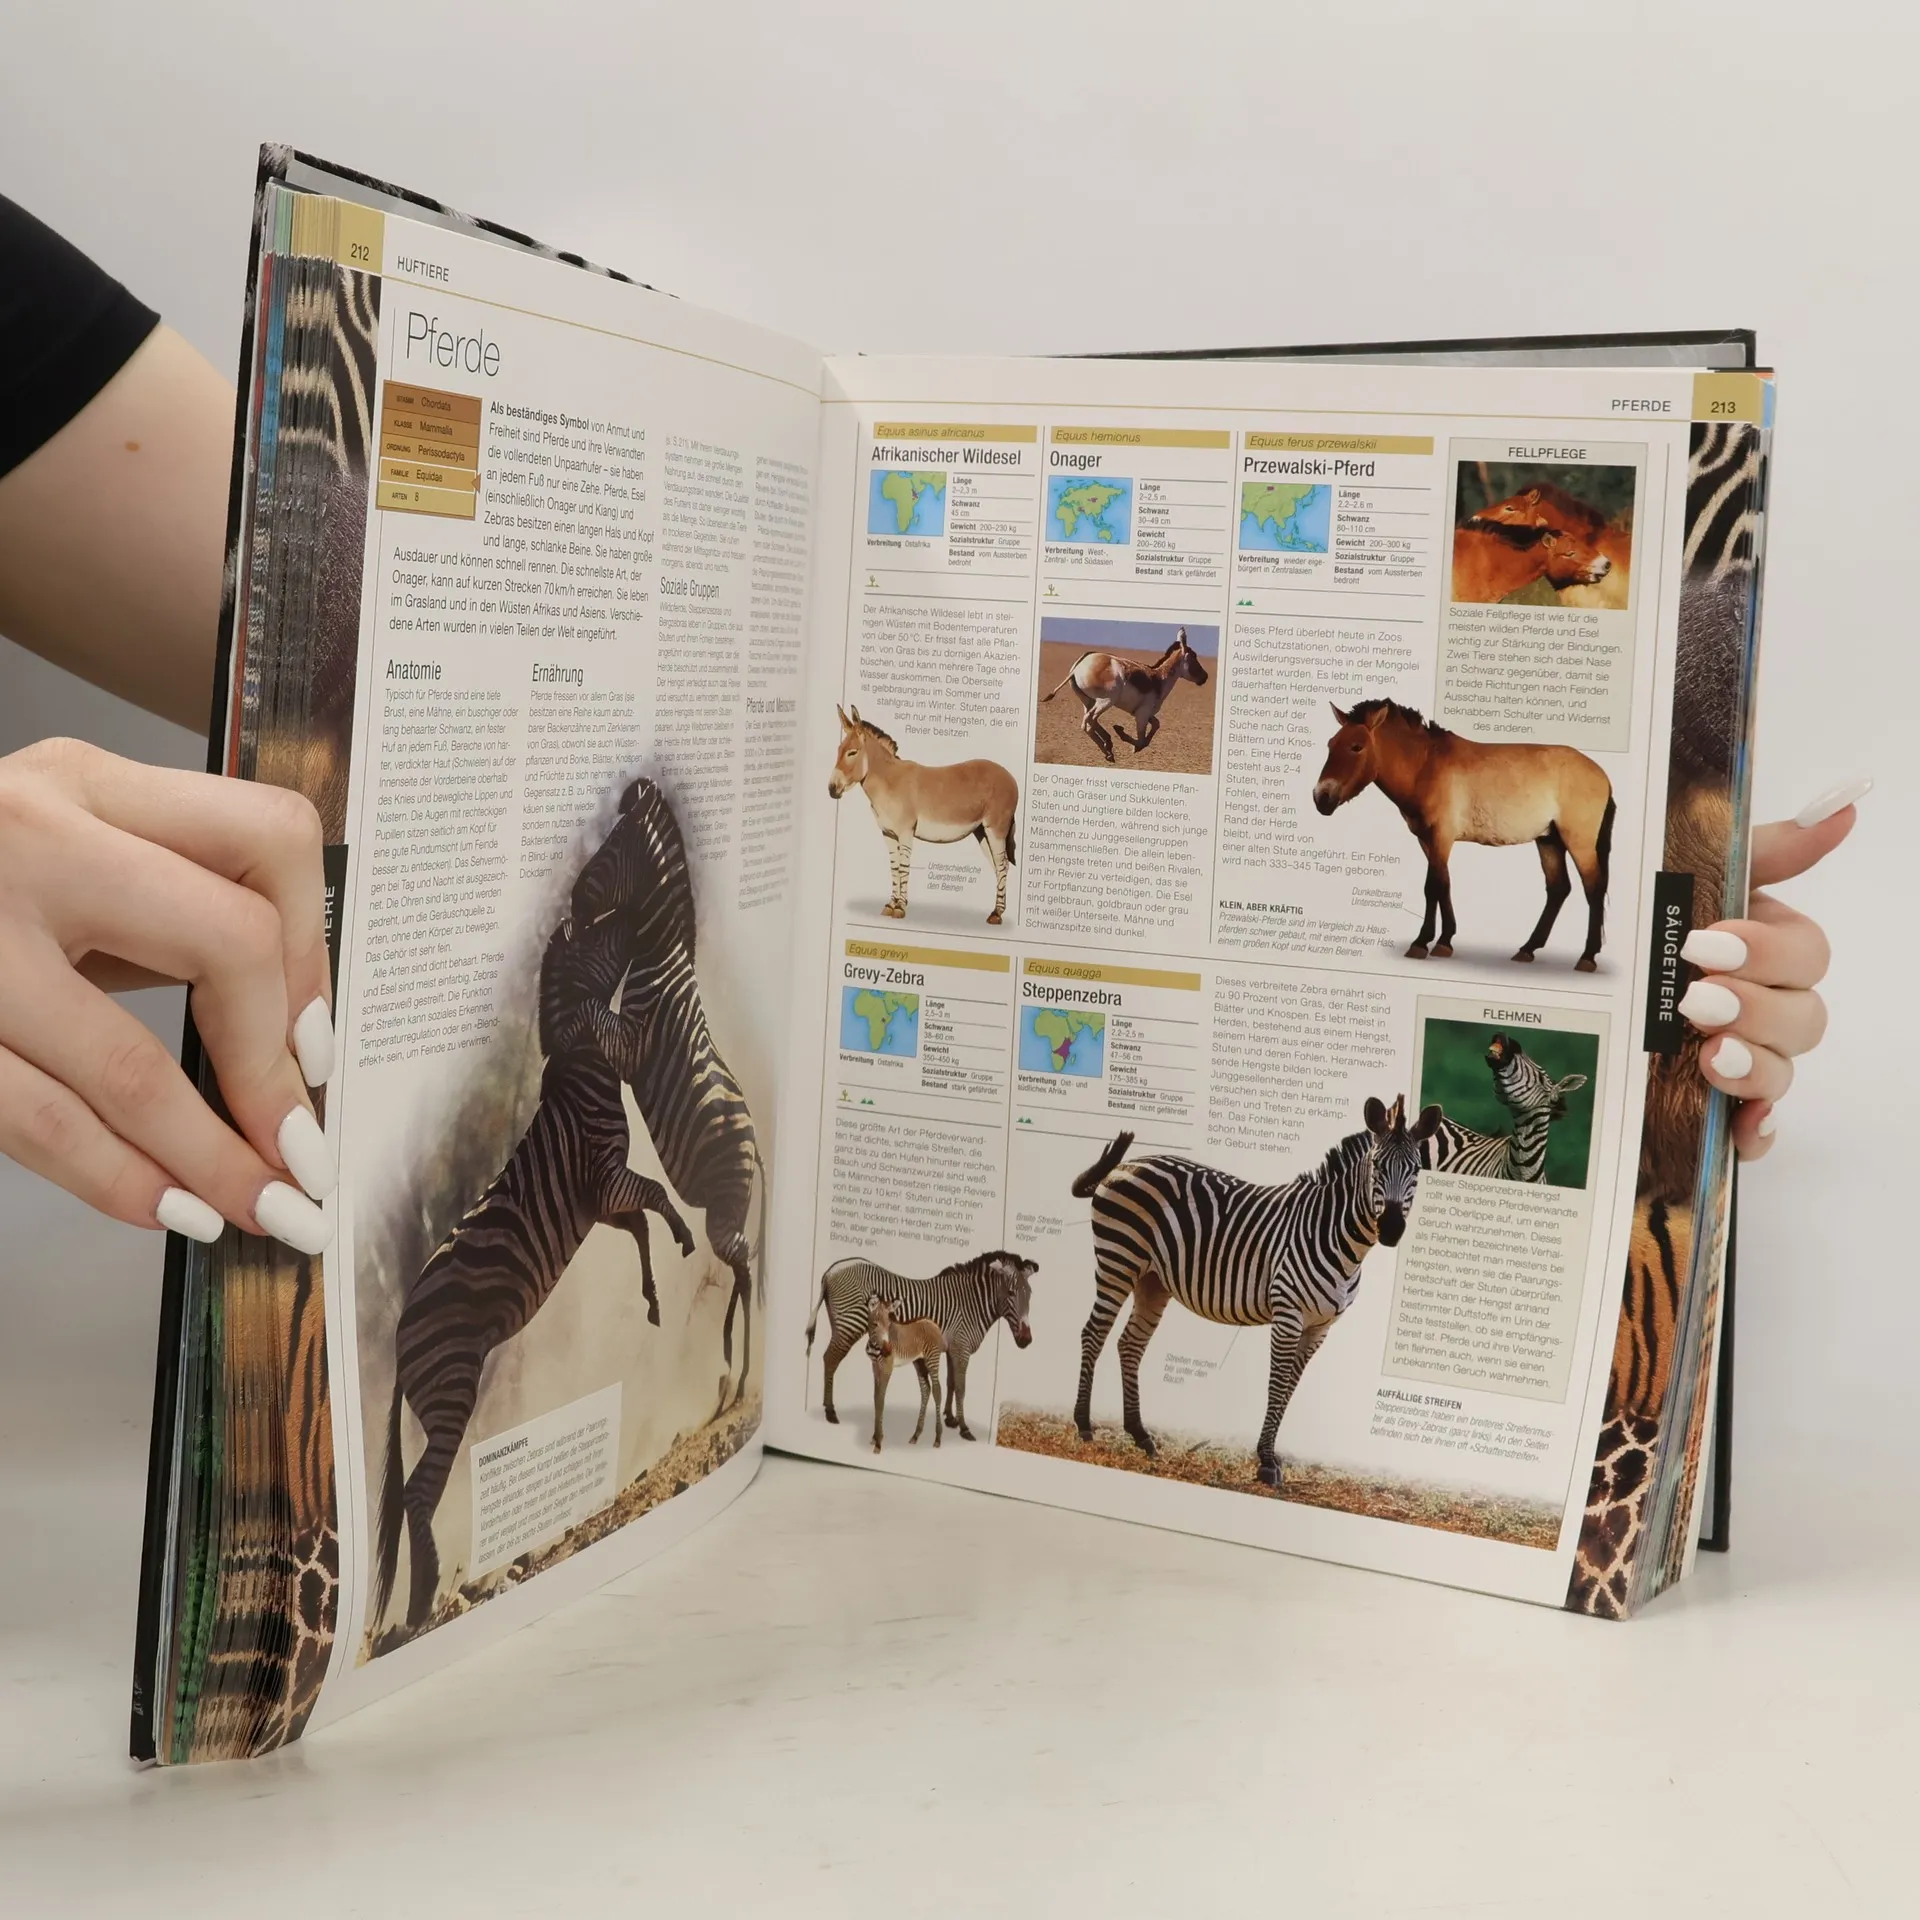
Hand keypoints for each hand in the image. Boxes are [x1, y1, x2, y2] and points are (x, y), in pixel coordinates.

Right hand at [0, 738, 336, 1251]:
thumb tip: (288, 1028)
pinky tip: (164, 1209)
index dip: (313, 954)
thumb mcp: (61, 848)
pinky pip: (37, 1115)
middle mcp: (35, 836)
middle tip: (299, 1148)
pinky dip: (116, 1178)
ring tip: (258, 1208)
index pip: (269, 839)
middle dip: (274, 1069)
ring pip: (129, 1062)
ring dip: (209, 1157)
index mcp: (89, 783)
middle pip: (228, 942)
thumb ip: (161, 903)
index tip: (317, 1044)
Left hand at [1677, 777, 1868, 1161]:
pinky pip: (1755, 1129)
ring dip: (1755, 1066)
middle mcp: (1763, 1004)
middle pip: (1804, 1018)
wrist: (1576, 979)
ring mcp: (1743, 1058)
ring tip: (1708, 1056)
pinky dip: (1754, 1131)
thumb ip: (1768, 847)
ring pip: (1783, 1072)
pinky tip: (1738, 1128)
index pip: (1806, 955)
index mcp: (1767, 948)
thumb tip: (1843, 808)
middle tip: (1694, 1001)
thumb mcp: (1694, 873)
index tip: (1706, 945)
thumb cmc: (1647, 921)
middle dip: (1755, 1008)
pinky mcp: (1716, 1106)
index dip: (1767, 952)